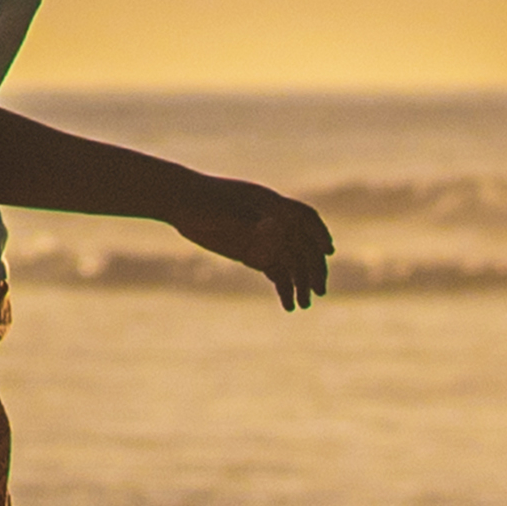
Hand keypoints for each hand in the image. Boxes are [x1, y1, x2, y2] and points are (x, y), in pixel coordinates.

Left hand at [189, 177, 336, 314]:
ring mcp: (263, 238)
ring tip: (303, 305)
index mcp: (270, 204)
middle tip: (318, 291)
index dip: (318, 233)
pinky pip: (275, 271)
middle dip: (312, 267)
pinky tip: (289, 305)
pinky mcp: (252, 253)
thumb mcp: (225, 212)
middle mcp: (272, 221)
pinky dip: (284, 287)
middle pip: (301, 245)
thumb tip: (277, 230)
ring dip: (300, 282)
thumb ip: (251, 222)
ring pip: (290, 262)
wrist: (179, 201)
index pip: (304, 217)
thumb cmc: (202, 200)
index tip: (327, 252)